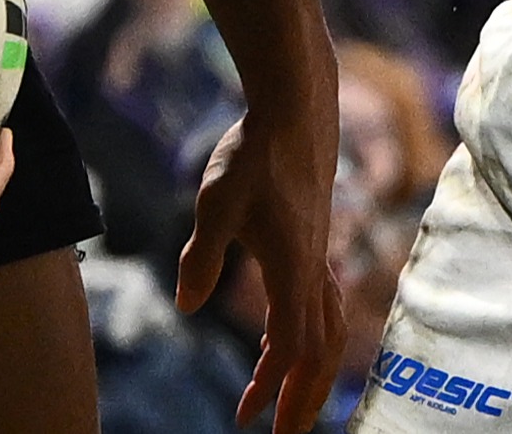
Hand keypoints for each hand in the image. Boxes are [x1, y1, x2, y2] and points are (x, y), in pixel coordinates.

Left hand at [180, 112, 350, 433]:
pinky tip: (281, 342)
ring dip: (305, 371)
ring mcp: (319, 257)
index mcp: (295, 269)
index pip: (295, 347)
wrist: (295, 108)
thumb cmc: (255, 153)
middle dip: (303, 397)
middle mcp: (315, 270)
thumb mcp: (215, 202)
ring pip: (325, 329)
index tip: (253, 421)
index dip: (277, 390)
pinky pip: (320, 305)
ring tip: (275, 398)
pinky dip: (305, 336)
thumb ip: (202, 256)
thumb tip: (186, 306)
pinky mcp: (314, 244)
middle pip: (321, 350)